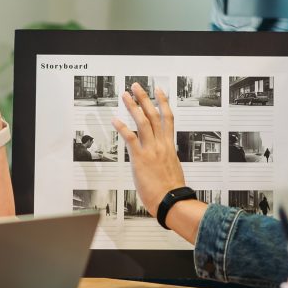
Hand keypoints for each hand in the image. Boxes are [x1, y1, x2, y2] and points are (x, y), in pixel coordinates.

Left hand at [112, 83, 186, 215]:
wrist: (172, 201)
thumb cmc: (172, 190)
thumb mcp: (172, 169)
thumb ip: (166, 159)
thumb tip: (162, 158)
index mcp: (169, 146)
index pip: (168, 119)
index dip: (164, 102)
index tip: (160, 91)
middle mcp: (161, 144)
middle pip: (154, 115)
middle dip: (145, 98)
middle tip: (136, 86)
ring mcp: (151, 150)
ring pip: (142, 122)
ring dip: (133, 106)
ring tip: (125, 95)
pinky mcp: (141, 158)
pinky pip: (131, 138)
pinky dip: (122, 127)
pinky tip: (115, 120)